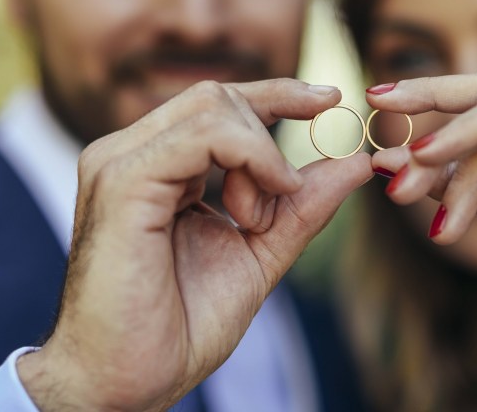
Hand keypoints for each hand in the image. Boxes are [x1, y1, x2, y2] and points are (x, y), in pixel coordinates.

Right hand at [17, 79, 371, 411]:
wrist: (123, 385)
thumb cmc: (177, 327)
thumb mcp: (258, 255)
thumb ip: (301, 207)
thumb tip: (357, 162)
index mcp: (153, 167)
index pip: (217, 103)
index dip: (277, 93)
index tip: (329, 99)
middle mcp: (128, 153)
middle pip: (217, 95)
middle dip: (271, 130)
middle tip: (282, 195)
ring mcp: (119, 163)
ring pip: (212, 106)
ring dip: (260, 155)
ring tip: (254, 218)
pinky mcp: (122, 182)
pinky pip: (202, 136)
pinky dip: (249, 157)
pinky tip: (256, 207)